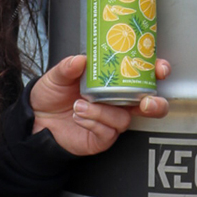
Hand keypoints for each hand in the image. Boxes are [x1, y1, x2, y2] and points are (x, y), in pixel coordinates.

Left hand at [31, 53, 170, 154]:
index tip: (160, 68)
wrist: (37, 120)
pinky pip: (108, 132)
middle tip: (144, 101)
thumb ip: (68, 66)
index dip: (156, 72)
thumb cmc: (52, 95)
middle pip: (150, 104)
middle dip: (154, 103)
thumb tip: (81, 59)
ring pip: (125, 118)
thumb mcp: (58, 75)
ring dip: (105, 111)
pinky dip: (94, 121)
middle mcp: (117, 101)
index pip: (142, 75)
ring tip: (82, 104)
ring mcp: (111, 120)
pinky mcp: (102, 137)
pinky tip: (80, 115)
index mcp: (114, 81)